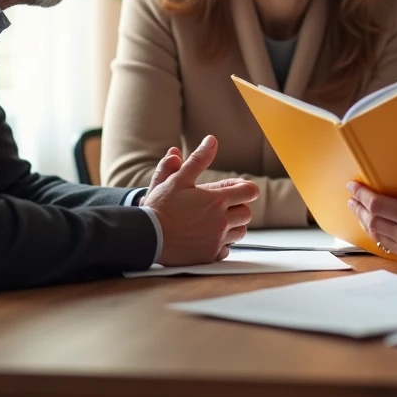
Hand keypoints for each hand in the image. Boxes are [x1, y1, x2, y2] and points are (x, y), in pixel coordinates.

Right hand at [143, 136, 259, 265]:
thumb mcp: (178, 178)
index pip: (250, 191)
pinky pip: (226, 249)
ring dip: (232, 226)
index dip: (245, 189)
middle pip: (246, 213)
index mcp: (217, 200)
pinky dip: (221, 244)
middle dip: (238, 207)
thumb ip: (198, 159)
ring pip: (240, 232)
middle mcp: (221, 221)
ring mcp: (216, 240)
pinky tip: (207, 238)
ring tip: (214, 221)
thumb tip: (211, 140)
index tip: (237, 189)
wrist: (147, 237)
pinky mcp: (209, 255)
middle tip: (221, 206)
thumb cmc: (161, 207)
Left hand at [346, 159, 396, 265]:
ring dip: (366, 221)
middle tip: (351, 196)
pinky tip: (376, 226)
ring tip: (358, 209)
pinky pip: (390, 247)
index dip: (363, 195)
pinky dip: (378, 234)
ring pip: (379, 236)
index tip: (353, 186)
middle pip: (374, 222)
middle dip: (359, 208)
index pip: (379, 206)